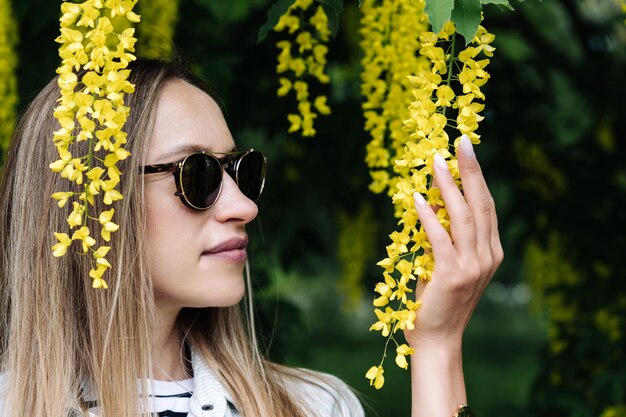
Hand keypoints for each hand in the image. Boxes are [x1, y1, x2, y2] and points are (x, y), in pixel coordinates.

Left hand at [405, 134, 503, 349]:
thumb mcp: (450, 264)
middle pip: (480, 204)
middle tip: (461, 142)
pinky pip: (439, 239)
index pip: (487, 206)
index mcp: (491, 252)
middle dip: (471, 170)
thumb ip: (448, 238)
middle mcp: (487, 257)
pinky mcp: (452, 276)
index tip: (467, 150)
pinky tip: (418, 199)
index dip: (478, 177)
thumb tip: (431, 203)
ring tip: (437, 162)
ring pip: (462, 216)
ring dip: (449, 186)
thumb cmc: (439, 300)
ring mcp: (472, 267)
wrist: (437, 339)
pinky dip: (429, 217)